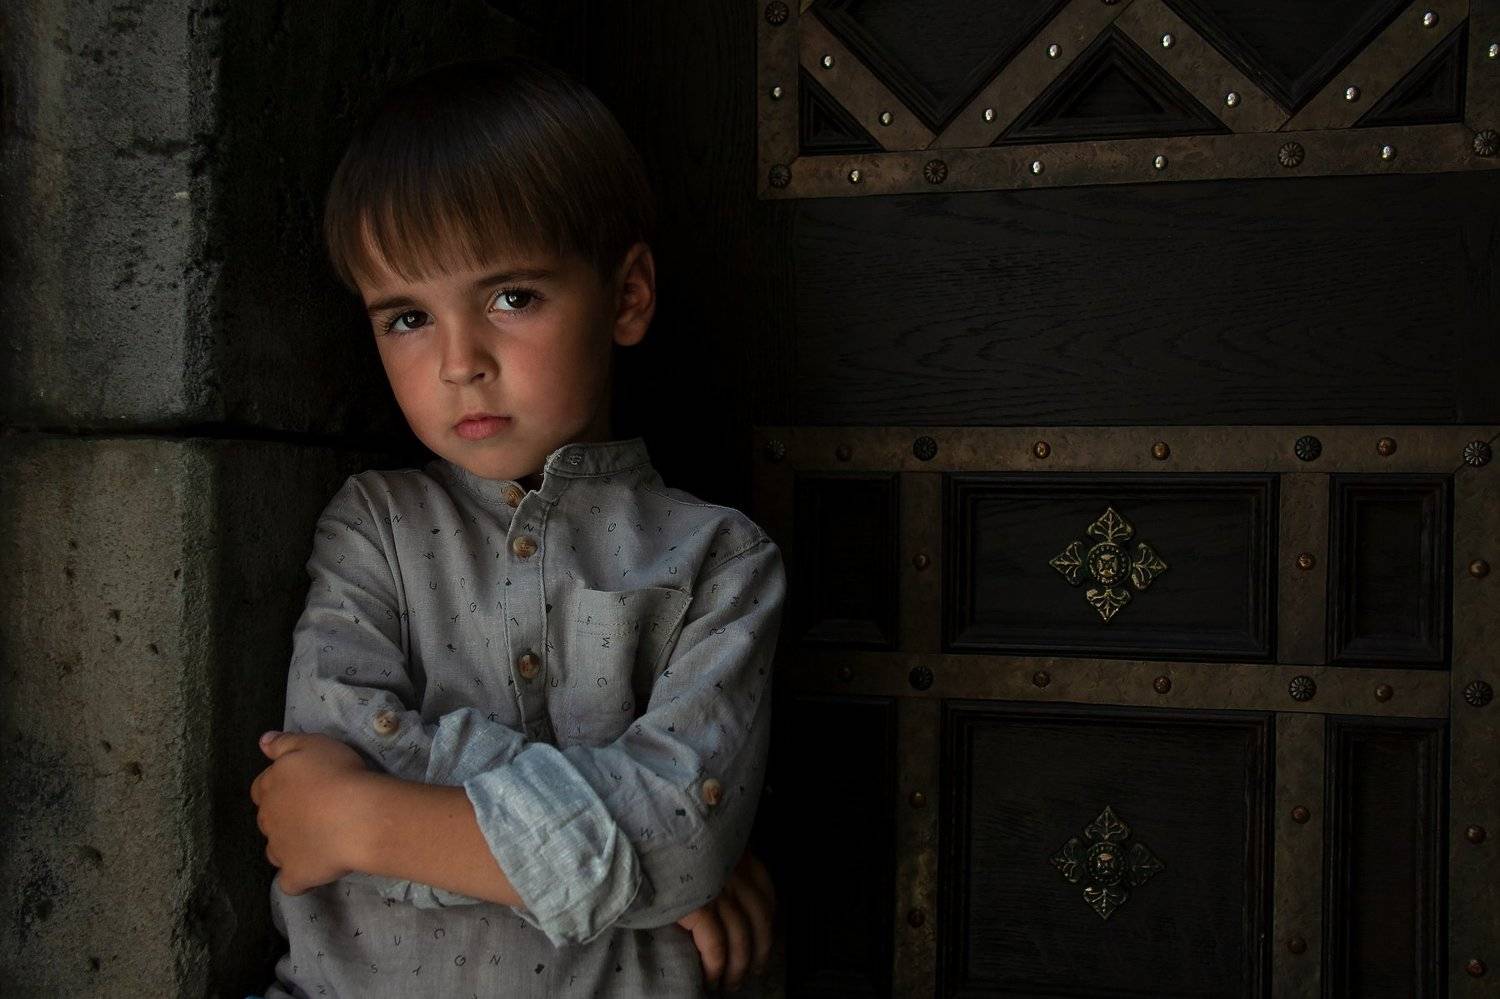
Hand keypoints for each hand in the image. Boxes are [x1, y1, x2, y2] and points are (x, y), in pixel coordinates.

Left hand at [250, 731, 370, 894]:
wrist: (357, 815)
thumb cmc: (337, 773)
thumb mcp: (313, 744)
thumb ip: (284, 743)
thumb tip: (262, 742)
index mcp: (270, 787)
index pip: (261, 787)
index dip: (279, 787)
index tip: (301, 786)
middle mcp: (268, 819)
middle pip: (267, 819)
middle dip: (283, 816)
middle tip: (314, 811)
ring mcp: (280, 850)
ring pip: (275, 850)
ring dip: (289, 846)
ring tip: (317, 840)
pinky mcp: (296, 874)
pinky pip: (290, 882)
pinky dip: (298, 878)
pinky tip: (313, 872)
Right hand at [676, 849, 774, 991]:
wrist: (638, 845)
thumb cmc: (665, 850)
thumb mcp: (699, 848)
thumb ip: (716, 864)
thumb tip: (722, 897)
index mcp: (737, 854)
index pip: (766, 895)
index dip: (767, 925)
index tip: (763, 943)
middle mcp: (734, 871)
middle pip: (760, 920)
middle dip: (759, 952)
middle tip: (752, 971)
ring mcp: (718, 890)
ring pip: (741, 938)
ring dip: (738, 967)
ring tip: (730, 983)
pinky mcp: (698, 907)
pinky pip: (716, 946)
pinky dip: (715, 967)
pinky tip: (710, 978)